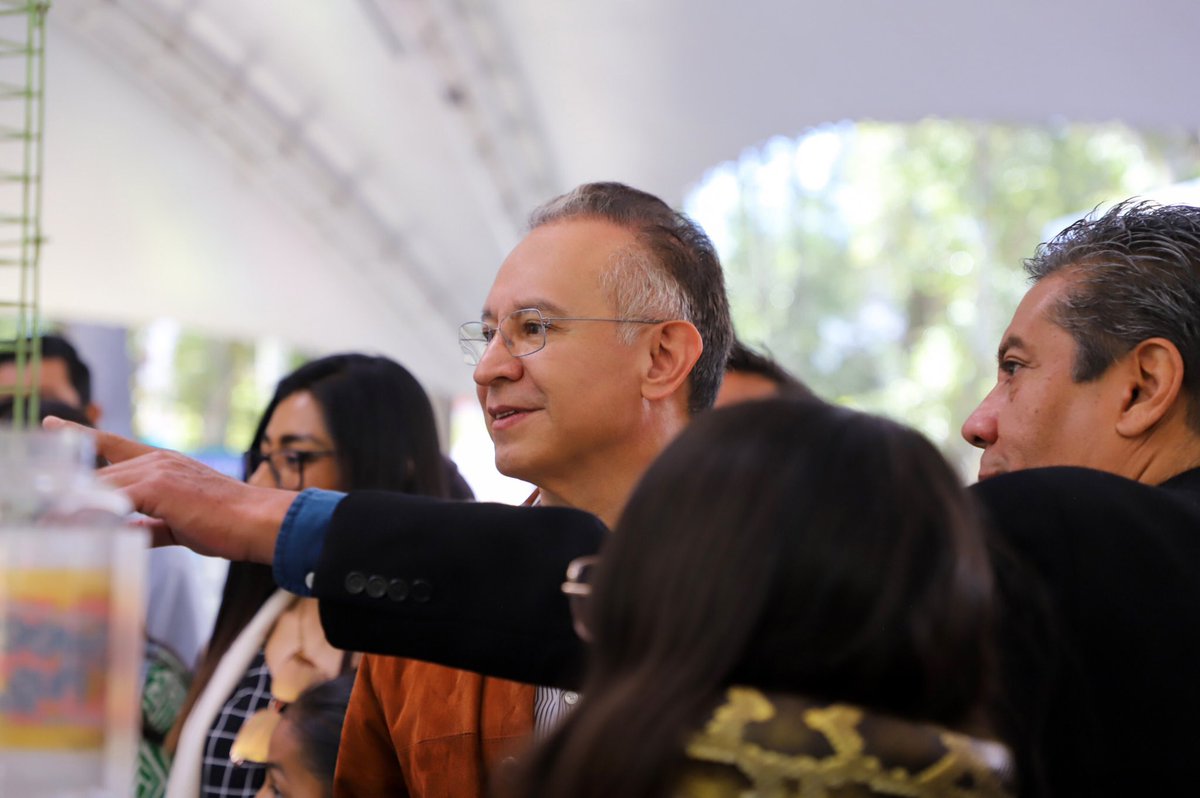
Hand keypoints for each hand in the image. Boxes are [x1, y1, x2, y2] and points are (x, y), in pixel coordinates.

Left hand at [42, 417, 294, 562]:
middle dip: (64, 487)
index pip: (112, 446)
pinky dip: (89, 515)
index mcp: (165, 465)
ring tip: (46, 524)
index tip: (51, 426)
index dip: (81, 437)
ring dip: (71, 506)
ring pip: (99, 485)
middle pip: (97, 470)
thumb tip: (128, 535)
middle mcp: (157, 461)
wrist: (259, 522)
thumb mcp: (181, 524)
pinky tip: (73, 526)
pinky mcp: (157, 487)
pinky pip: (110, 500)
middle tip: (36, 501)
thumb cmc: (229, 524)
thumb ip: (151, 526)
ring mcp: (156, 471)